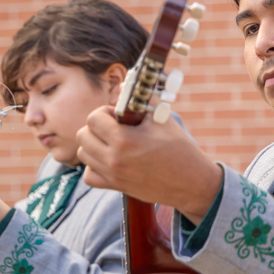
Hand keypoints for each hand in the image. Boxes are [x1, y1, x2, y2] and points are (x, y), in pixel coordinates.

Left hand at [76, 106, 222, 222]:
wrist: (190, 182)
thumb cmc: (179, 149)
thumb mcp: (162, 118)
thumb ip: (142, 99)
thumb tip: (125, 86)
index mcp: (124, 140)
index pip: (93, 119)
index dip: (104, 112)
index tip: (118, 115)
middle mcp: (114, 159)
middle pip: (83, 136)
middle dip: (96, 127)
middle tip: (113, 128)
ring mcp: (113, 175)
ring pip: (83, 154)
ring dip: (93, 145)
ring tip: (111, 143)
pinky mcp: (116, 187)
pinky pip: (89, 176)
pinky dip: (94, 167)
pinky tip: (108, 160)